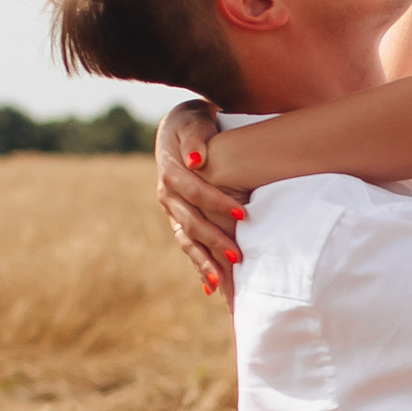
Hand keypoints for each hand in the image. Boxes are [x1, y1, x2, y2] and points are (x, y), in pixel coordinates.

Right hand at [157, 100, 240, 290]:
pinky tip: (211, 289)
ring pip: (187, 240)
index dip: (217, 203)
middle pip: (190, 223)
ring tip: (220, 284)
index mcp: (170, 172)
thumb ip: (196, 137)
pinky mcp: (180, 221)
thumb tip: (198, 158)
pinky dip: (199, 266)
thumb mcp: (194, 121)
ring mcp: (172, 211)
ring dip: (203, 262)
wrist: (180, 129)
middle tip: (239, 257)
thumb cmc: (194, 123)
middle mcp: (167, 196)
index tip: (243, 214)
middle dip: (214, 241)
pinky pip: (189, 246)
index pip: (194, 191)